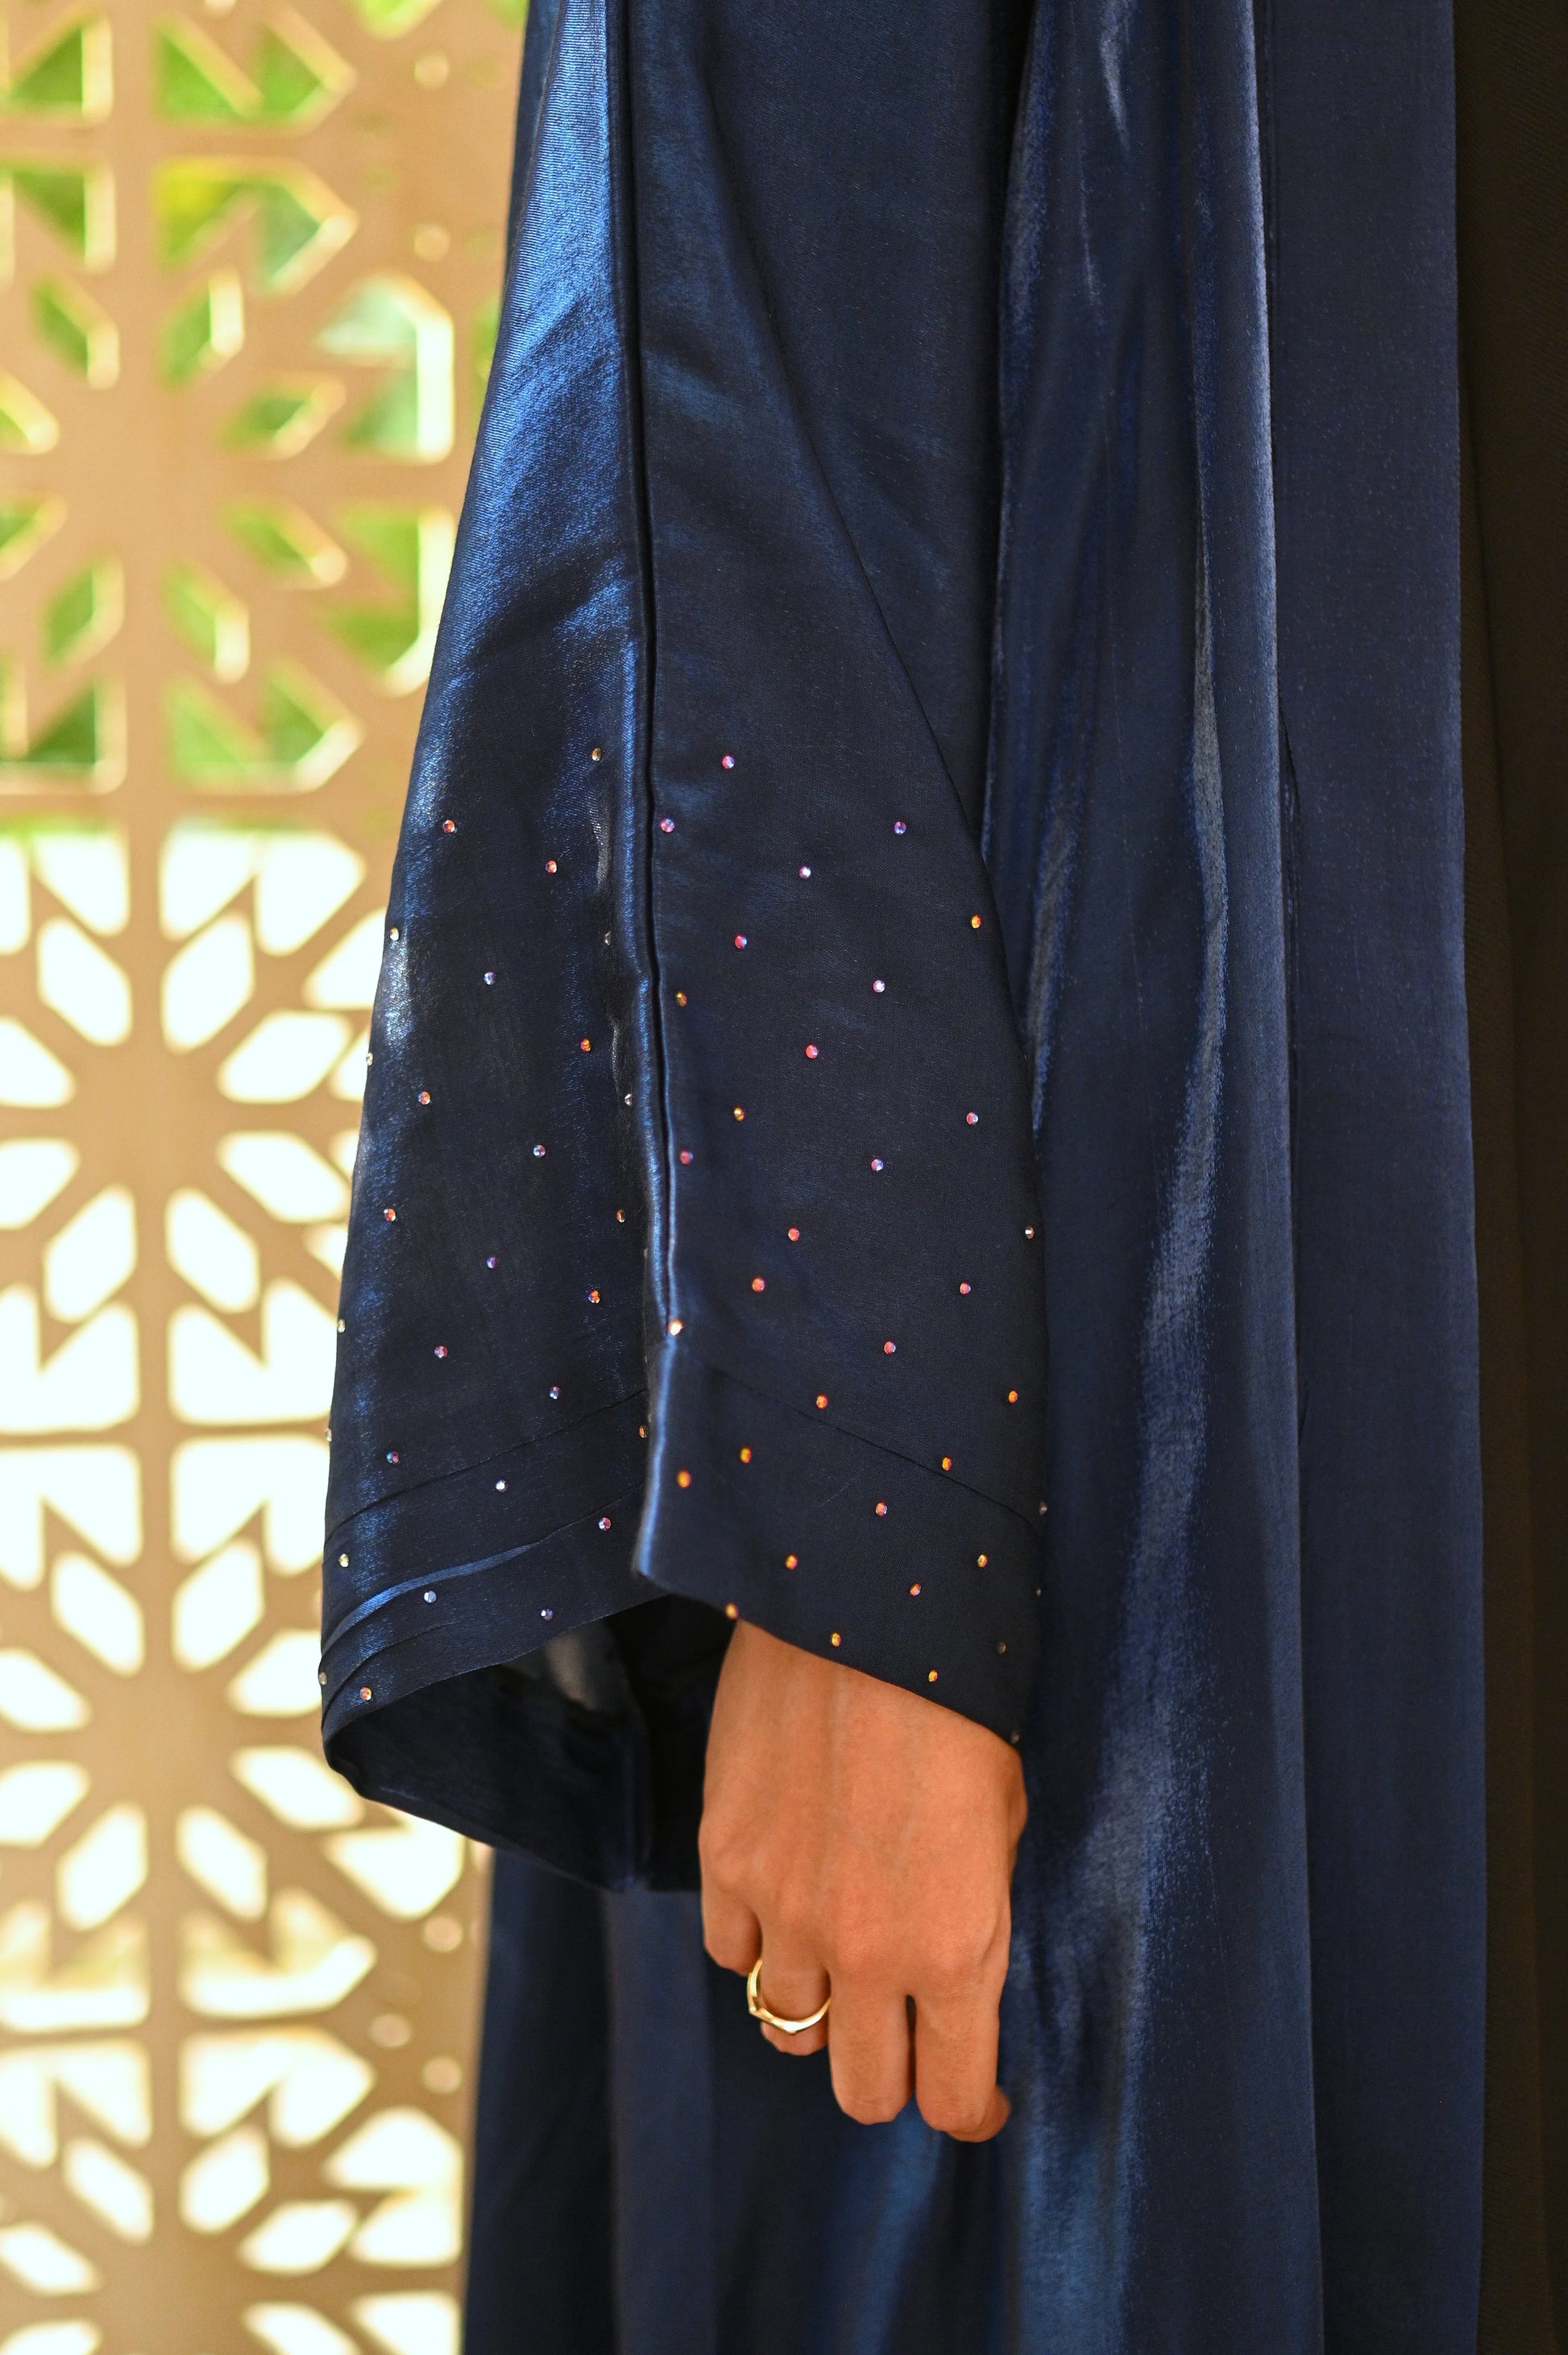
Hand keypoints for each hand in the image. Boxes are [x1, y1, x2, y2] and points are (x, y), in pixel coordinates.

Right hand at [699, 1619, 1026, 2139]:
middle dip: (891, 2077)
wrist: (867, 1609)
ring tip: (839, 1965)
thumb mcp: (1006, 1819)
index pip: (952, 2093)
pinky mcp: (723, 1858)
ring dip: (818, 2013)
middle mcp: (866, 1951)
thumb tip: (953, 1967)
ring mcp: (783, 1910)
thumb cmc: (961, 1703)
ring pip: (786, 2031)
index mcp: (956, 1949)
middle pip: (863, 2090)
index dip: (966, 2104)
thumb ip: (976, 1912)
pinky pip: (730, 1951)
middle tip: (905, 2039)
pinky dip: (756, 1947)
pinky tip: (782, 1907)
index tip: (972, 2091)